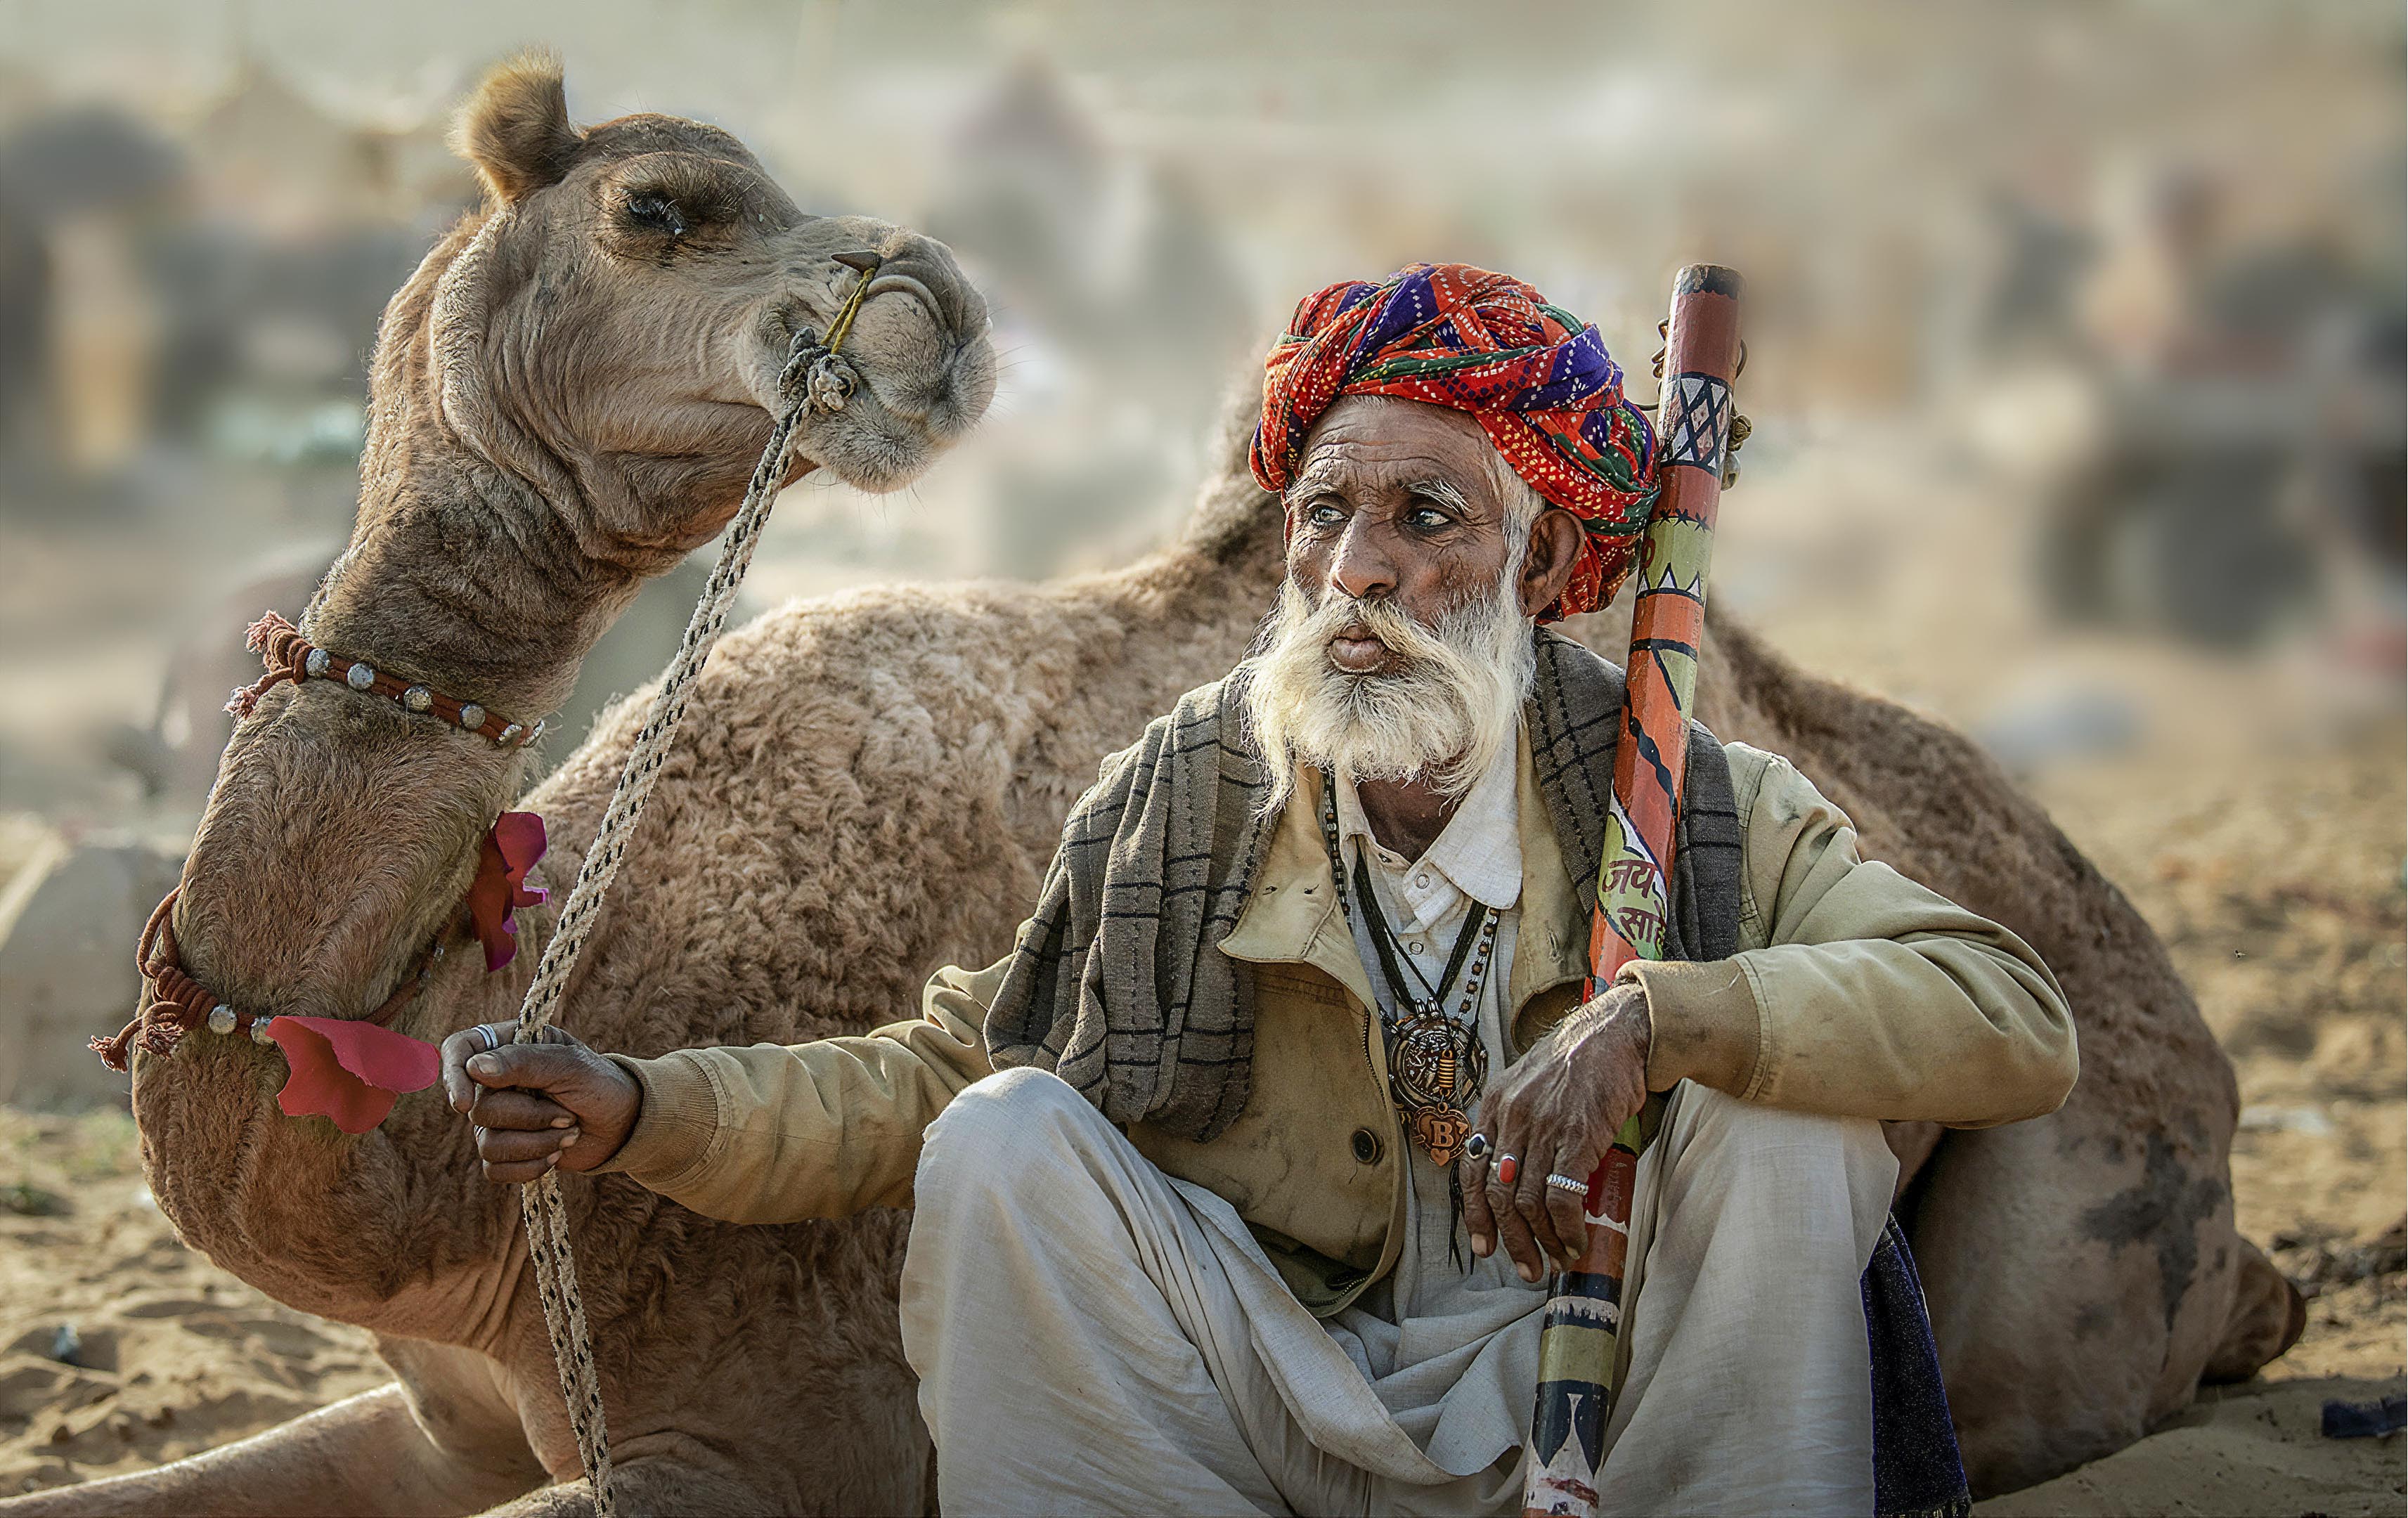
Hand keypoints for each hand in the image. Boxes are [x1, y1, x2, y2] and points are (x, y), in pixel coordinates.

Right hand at [440, 1023, 640, 1182]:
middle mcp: (495, 1083)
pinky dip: (529, 1166)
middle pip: (479, 1109)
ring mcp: (498, 1118)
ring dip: (536, 1142)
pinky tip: (556, 1153)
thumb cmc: (599, 1084)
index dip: (454, 1075)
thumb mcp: (570, 1065)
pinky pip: (495, 1168)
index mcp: (508, 1046)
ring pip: (487, 1144)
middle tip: (566, 1112)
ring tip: (569, 1131)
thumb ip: (524, 1062)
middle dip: (529, 1117)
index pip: (460, 1049)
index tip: (466, 1104)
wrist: (622, 1124)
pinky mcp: (506, 1151)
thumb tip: (476, 1068)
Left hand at [1458, 981, 1650, 1281]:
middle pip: (1498, 1194)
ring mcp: (1543, 1128)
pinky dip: (1568, 1229)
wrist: (1616, 1032)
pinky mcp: (1578, 1138)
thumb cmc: (1577, 1060)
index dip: (1475, 1214)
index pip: (1471, 1169)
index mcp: (1495, 1103)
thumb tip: (1513, 1169)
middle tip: (1525, 1268)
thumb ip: (1515, 1119)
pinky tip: (1577, 1242)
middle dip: (1510, 1239)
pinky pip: (1563, 1198)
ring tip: (1556, 1259)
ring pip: (1529, 1202)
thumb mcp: (1529, 1081)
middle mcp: (1512, 1117)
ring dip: (1541, 1241)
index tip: (1484, 1246)